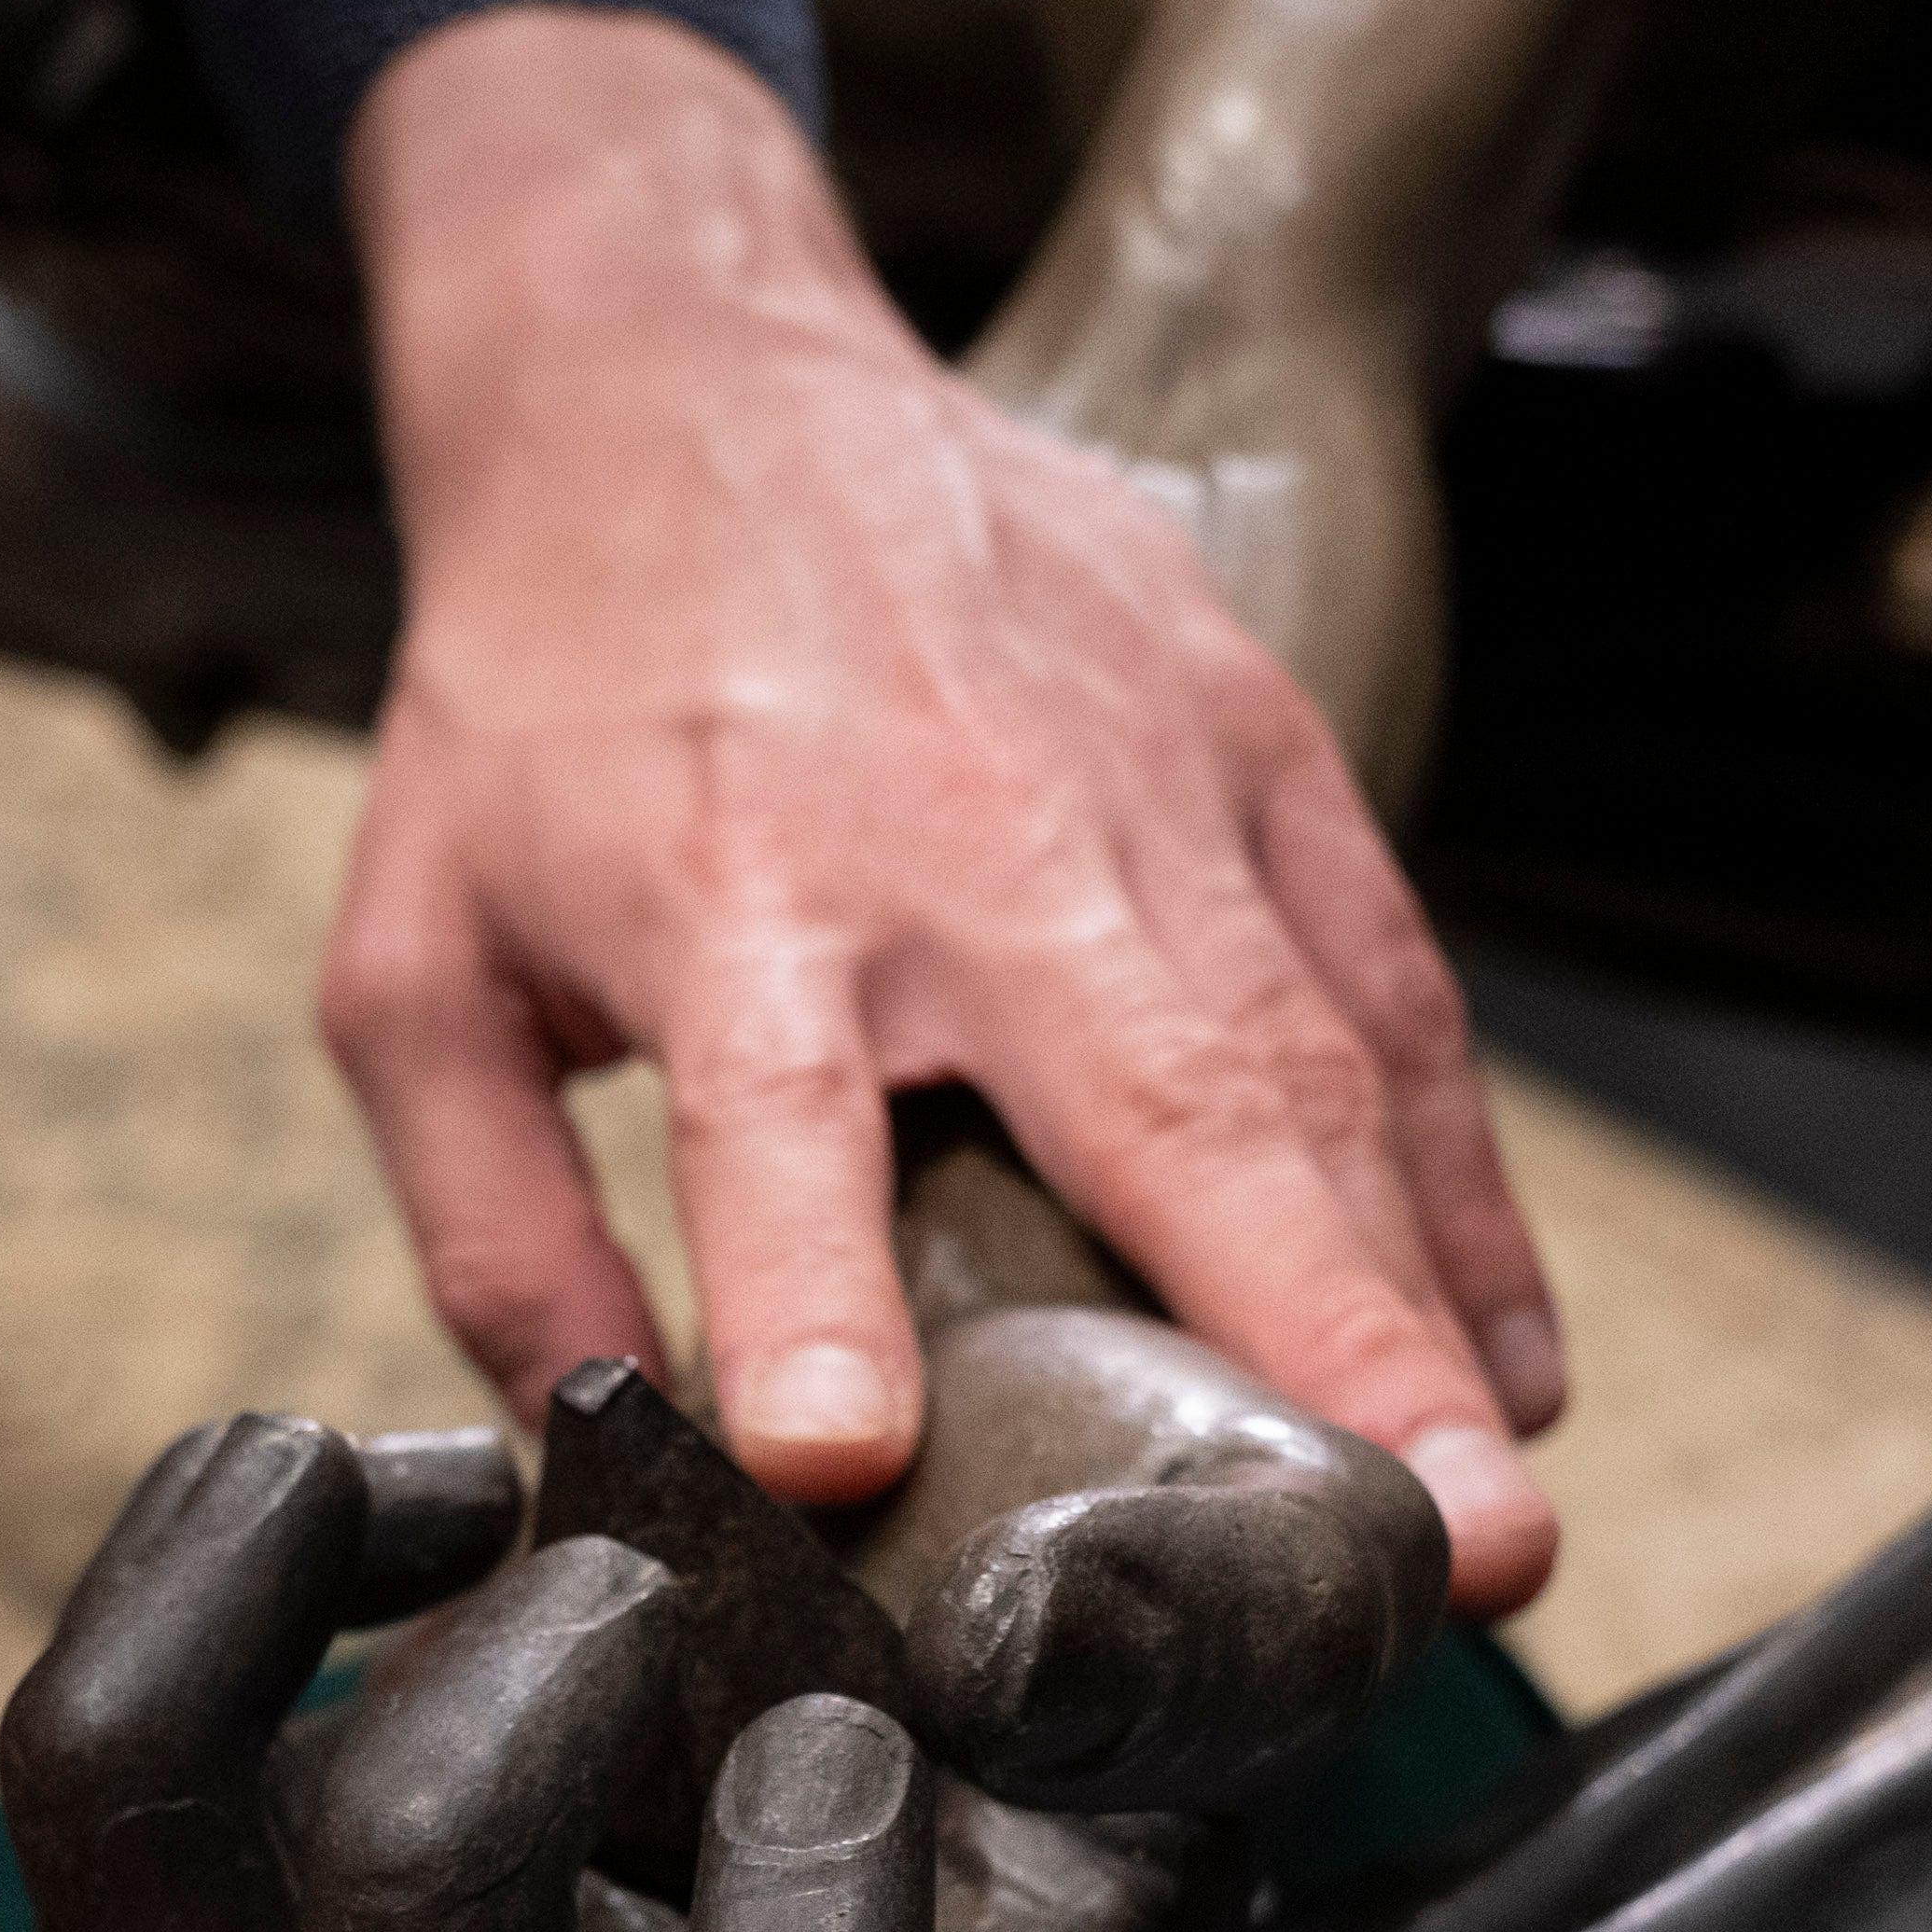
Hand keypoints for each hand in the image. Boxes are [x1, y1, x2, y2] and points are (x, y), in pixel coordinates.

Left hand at [7, 1140, 1442, 1931]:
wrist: (951, 1493)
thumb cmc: (1144, 1604)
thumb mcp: (1293, 1582)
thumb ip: (1220, 1630)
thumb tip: (1004, 1656)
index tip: (863, 1745)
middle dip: (473, 1870)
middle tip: (621, 1581)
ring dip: (270, 1746)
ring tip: (460, 1480)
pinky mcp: (240, 1924)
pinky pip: (97, 1834)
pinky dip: (191, 1606)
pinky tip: (378, 1470)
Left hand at [320, 7, 1568, 1612]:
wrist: (687, 375)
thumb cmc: (553, 701)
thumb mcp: (423, 958)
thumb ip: (494, 1226)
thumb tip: (597, 1460)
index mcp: (726, 898)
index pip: (769, 1115)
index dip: (805, 1290)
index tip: (849, 1455)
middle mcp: (965, 842)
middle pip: (1162, 1109)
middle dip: (1315, 1346)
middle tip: (1429, 1557)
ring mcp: (1147, 782)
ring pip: (1322, 1070)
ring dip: (1424, 1304)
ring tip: (1494, 1511)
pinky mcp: (1261, 739)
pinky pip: (1391, 988)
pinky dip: (1461, 1181)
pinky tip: (1509, 1354)